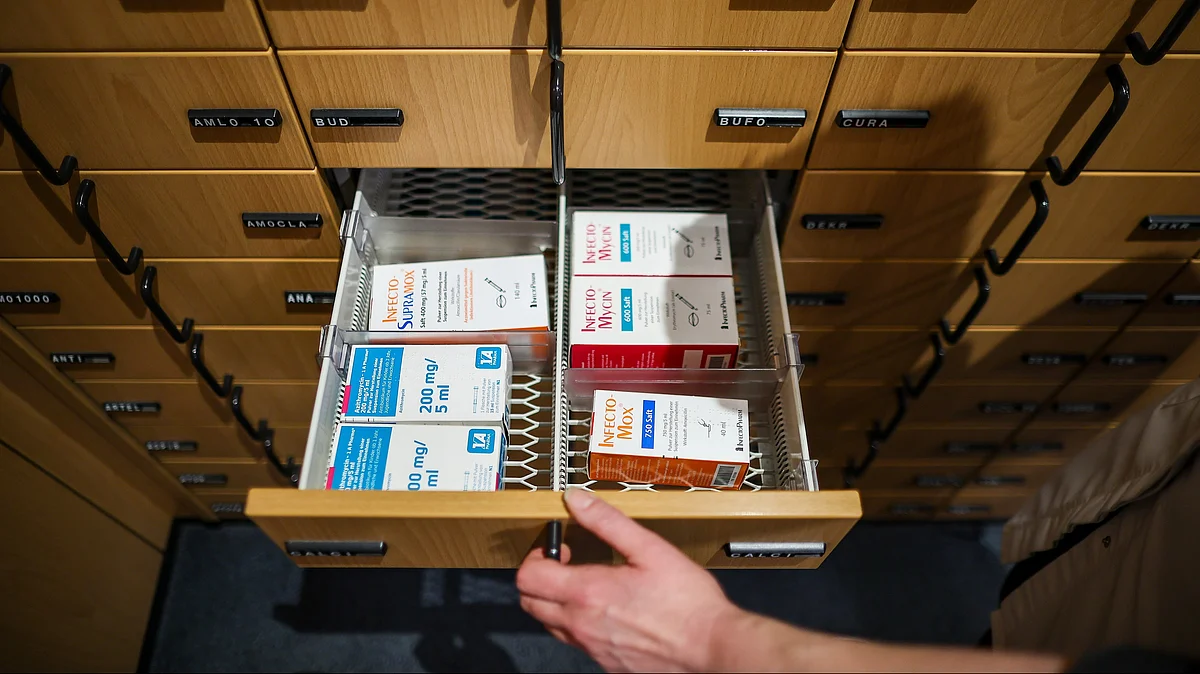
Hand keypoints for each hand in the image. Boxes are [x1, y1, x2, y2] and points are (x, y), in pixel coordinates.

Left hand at [516, 489, 743, 671]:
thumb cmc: (687, 602)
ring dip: (557, 604)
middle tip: (566, 567)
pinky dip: (581, 626)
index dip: (536, 558)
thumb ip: (607, 522)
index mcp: (587, 592)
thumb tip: (577, 500)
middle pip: (530, 604)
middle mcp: (582, 624)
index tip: (559, 550)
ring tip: (588, 588)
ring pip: (551, 626)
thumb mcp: (649, 548)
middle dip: (540, 580)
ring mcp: (592, 648)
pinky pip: (578, 644)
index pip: (528, 577)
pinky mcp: (607, 664)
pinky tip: (608, 614)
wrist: (711, 647)